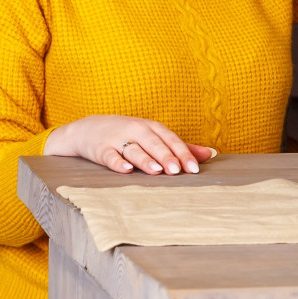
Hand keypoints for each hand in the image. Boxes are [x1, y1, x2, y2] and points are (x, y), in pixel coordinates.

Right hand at [43, 115, 215, 175]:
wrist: (87, 129)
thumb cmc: (126, 135)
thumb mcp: (152, 136)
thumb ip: (179, 147)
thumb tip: (210, 154)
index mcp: (151, 127)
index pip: (170, 139)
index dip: (183, 153)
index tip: (194, 169)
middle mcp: (136, 130)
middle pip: (154, 144)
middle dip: (167, 157)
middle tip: (178, 171)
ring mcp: (117, 139)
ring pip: (134, 150)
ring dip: (146, 160)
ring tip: (157, 170)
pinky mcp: (101, 149)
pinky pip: (110, 156)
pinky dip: (117, 163)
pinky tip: (126, 170)